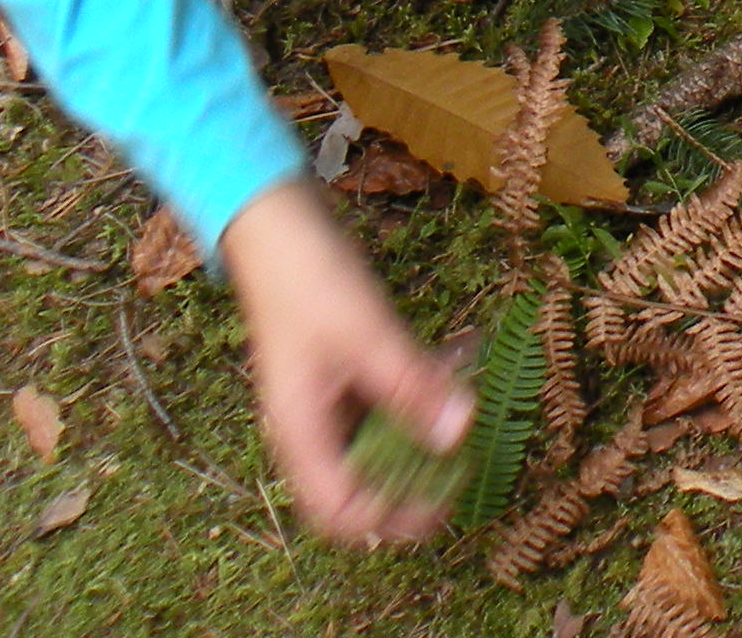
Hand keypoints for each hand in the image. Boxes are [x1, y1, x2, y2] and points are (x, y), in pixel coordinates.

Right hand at [224, 179, 473, 543]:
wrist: (277, 221)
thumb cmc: (310, 278)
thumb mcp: (367, 334)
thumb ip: (410, 385)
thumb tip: (458, 436)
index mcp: (301, 435)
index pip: (339, 513)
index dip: (390, 519)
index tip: (442, 501)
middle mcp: (309, 428)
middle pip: (357, 490)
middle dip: (409, 489)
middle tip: (459, 476)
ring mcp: (324, 399)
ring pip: (375, 445)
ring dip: (418, 439)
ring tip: (463, 421)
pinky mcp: (341, 370)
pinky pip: (381, 402)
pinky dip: (415, 394)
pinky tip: (453, 366)